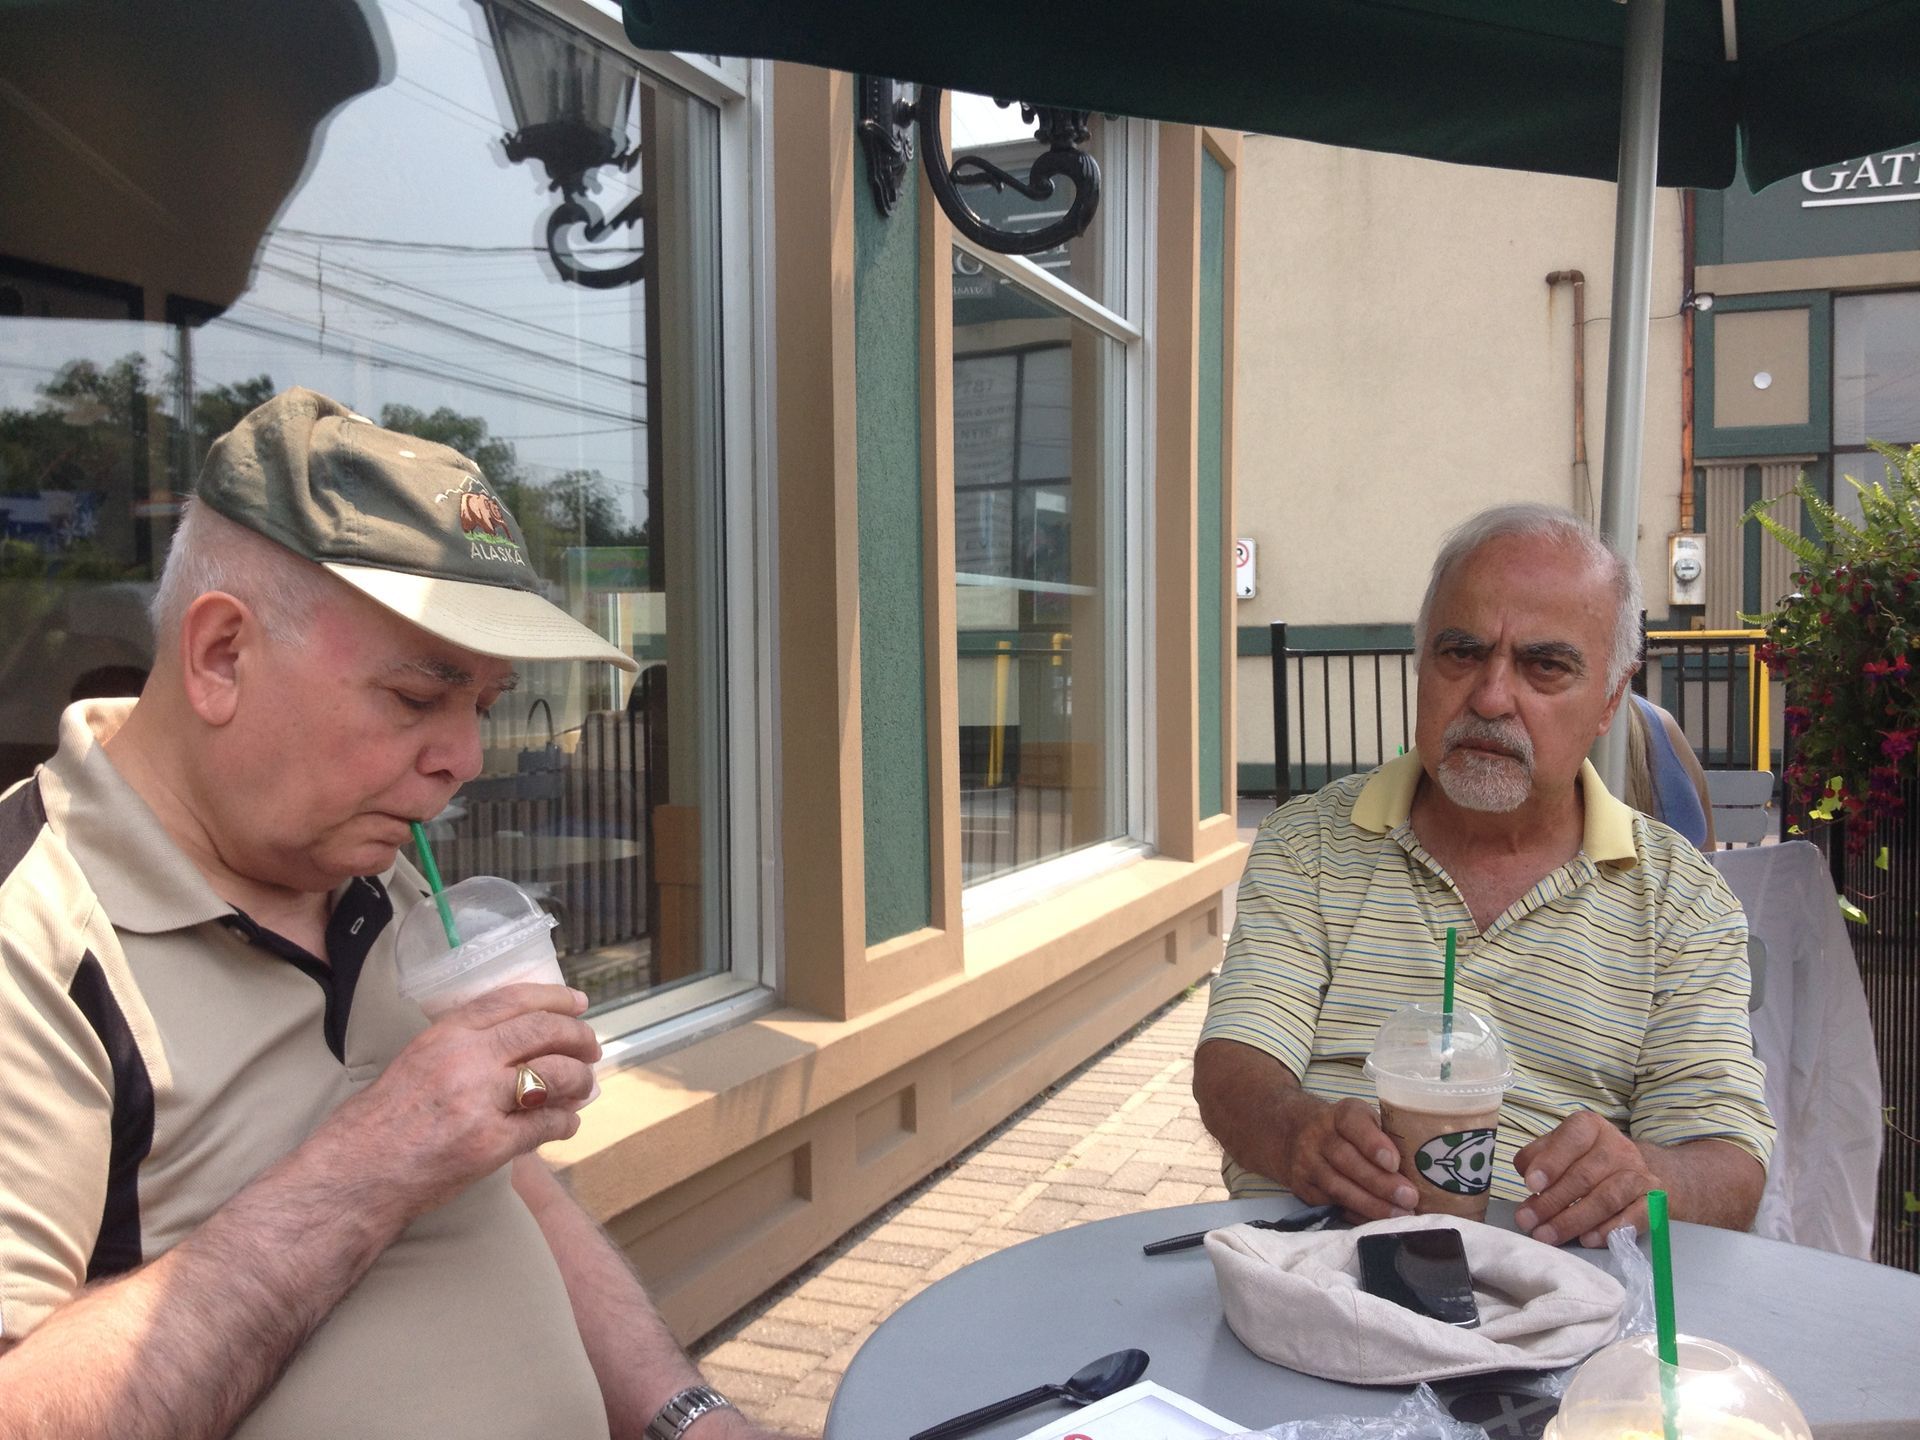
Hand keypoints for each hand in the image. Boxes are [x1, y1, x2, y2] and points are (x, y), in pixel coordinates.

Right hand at [314, 983, 601, 1223]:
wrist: (352, 1178)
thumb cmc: (375, 1125)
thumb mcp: (413, 1063)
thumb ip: (460, 1048)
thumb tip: (513, 1044)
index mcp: (444, 1035)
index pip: (512, 1001)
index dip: (553, 998)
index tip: (579, 1004)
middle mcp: (465, 1060)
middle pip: (544, 1032)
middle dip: (578, 1038)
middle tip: (591, 1049)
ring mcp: (479, 1102)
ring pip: (555, 1076)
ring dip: (580, 1081)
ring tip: (583, 1088)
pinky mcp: (489, 1144)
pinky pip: (546, 1125)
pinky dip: (565, 1123)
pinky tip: (566, 1124)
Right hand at [1278, 1094, 1417, 1221]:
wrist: (1290, 1133)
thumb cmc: (1343, 1130)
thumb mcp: (1361, 1119)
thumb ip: (1384, 1136)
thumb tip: (1421, 1166)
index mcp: (1339, 1114)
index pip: (1353, 1123)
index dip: (1372, 1143)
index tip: (1394, 1162)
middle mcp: (1318, 1136)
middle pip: (1346, 1159)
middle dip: (1379, 1182)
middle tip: (1409, 1198)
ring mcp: (1307, 1163)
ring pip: (1338, 1186)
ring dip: (1371, 1204)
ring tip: (1399, 1215)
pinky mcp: (1302, 1188)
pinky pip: (1332, 1204)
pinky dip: (1357, 1215)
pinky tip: (1378, 1222)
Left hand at [1512, 1111, 1656, 1246]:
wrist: (1631, 1171)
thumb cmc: (1581, 1159)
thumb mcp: (1556, 1149)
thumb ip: (1536, 1157)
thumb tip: (1528, 1176)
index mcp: (1590, 1127)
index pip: (1572, 1139)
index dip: (1551, 1163)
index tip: (1530, 1186)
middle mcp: (1618, 1146)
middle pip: (1585, 1176)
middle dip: (1552, 1202)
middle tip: (1528, 1222)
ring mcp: (1639, 1173)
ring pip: (1607, 1198)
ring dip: (1574, 1220)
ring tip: (1549, 1235)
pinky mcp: (1653, 1199)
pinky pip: (1636, 1216)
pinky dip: (1610, 1230)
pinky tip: (1587, 1240)